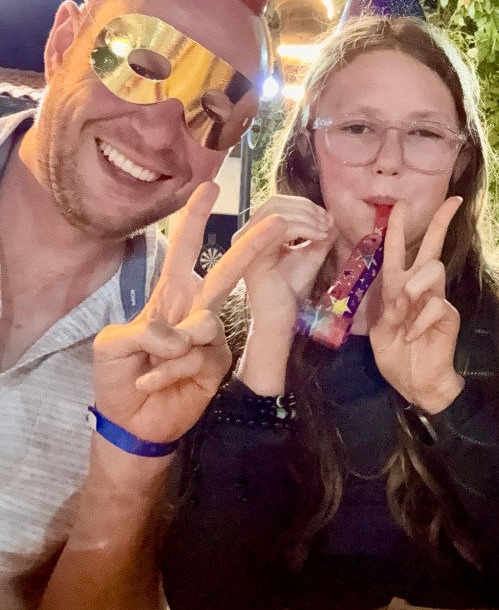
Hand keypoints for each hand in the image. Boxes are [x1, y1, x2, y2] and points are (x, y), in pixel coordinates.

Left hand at [92, 182, 289, 444]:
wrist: (130, 423)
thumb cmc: (117, 376)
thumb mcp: (110, 347)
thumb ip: (142, 331)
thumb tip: (182, 334)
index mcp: (168, 295)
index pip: (183, 250)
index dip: (194, 218)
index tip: (209, 187)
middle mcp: (194, 309)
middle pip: (225, 272)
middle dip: (250, 247)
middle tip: (277, 223)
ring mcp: (209, 337)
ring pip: (205, 323)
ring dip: (172, 348)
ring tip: (146, 372)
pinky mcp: (217, 364)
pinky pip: (198, 357)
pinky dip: (171, 370)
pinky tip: (153, 383)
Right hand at [235, 195, 337, 337]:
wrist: (282, 317)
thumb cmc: (292, 288)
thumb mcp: (310, 254)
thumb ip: (319, 234)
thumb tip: (331, 217)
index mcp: (258, 231)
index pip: (278, 204)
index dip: (304, 205)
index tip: (327, 218)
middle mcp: (247, 234)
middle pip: (275, 202)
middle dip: (306, 208)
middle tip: (327, 222)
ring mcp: (247, 243)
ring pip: (277, 212)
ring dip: (307, 217)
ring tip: (324, 230)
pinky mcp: (254, 254)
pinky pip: (279, 228)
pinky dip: (303, 228)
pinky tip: (319, 236)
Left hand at [369, 197, 463, 414]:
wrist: (415, 383)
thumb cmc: (395, 356)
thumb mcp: (380, 331)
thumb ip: (389, 308)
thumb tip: (406, 293)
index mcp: (397, 286)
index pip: (397, 250)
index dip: (398, 226)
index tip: (403, 204)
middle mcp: (418, 287)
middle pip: (432, 247)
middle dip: (440, 222)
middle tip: (452, 201)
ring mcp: (436, 298)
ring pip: (432, 270)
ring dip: (414, 288)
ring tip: (403, 315)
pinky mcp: (447, 314)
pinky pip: (435, 304)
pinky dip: (418, 321)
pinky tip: (413, 337)